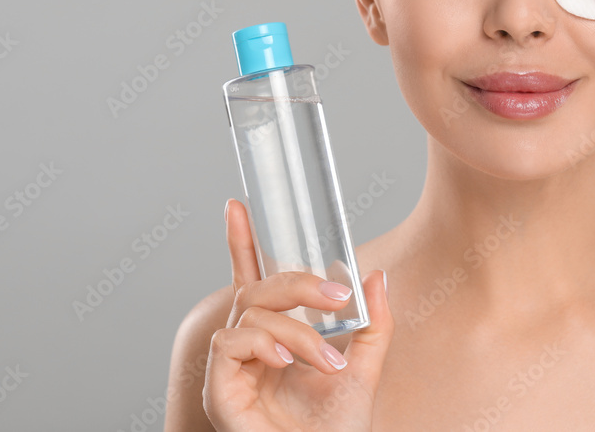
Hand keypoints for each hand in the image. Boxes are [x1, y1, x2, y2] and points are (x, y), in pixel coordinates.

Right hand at [203, 199, 393, 430]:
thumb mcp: (364, 370)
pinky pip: (229, 342)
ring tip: (324, 362)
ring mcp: (230, 368)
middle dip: (298, 284)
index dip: (243, 244)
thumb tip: (376, 276)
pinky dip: (263, 344)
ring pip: (251, 314)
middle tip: (337, 296)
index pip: (253, 281)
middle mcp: (248, 349)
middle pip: (257, 290)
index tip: (239, 205)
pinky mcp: (219, 389)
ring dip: (296, 330)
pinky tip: (287, 362)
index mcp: (275, 338)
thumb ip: (371, 325)